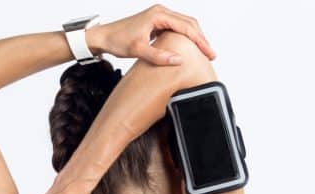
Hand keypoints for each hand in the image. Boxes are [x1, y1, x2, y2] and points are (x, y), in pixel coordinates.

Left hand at [88, 5, 215, 65]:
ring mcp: (159, 16)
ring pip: (184, 25)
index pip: (187, 27)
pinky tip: (189, 48)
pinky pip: (177, 28)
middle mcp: (161, 12)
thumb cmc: (117, 40)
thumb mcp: (138, 50)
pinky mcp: (157, 23)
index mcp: (159, 14)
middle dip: (201, 39)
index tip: (209, 53)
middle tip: (211, 55)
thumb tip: (178, 60)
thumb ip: (159, 56)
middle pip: (189, 23)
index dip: (200, 41)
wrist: (104, 37)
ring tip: (204, 52)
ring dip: (195, 38)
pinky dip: (186, 37)